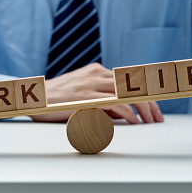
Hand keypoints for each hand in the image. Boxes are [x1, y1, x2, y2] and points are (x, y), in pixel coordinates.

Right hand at [31, 63, 163, 123]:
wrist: (33, 98)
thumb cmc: (57, 100)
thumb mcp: (83, 96)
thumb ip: (102, 101)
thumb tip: (123, 113)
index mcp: (97, 71)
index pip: (128, 80)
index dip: (145, 94)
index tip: (155, 108)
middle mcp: (96, 74)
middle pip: (132, 85)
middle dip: (149, 102)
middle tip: (158, 117)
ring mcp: (90, 84)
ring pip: (126, 92)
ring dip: (143, 108)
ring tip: (150, 121)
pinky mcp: (85, 97)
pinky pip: (113, 103)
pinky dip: (128, 112)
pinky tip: (134, 121)